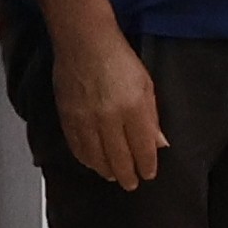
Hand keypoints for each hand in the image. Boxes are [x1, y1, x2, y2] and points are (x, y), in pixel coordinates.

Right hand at [51, 26, 166, 189]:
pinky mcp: (67, 117)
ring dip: (106, 170)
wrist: (84, 43)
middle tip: (131, 184)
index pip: (142, 148)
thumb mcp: (146, 85)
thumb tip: (159, 144)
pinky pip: (77, 147)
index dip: (146, 165)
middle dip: (127, 174)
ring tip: (112, 176)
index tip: (149, 174)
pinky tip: (93, 163)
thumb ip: (152, 117)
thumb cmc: (120, 60)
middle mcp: (109, 118)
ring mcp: (86, 119)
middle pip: (119, 158)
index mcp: (134, 109)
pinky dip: (86, 159)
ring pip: (97, 157)